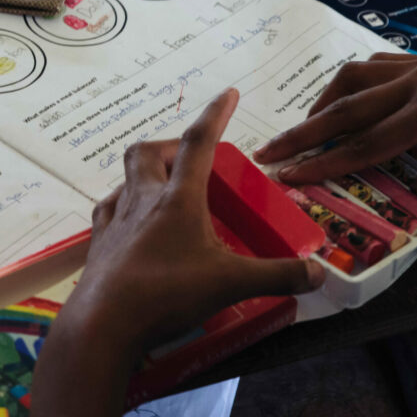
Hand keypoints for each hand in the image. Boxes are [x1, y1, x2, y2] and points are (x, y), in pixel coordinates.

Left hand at [53, 88, 324, 357]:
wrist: (104, 322)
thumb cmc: (167, 294)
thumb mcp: (231, 284)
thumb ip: (277, 275)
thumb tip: (318, 273)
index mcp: (178, 199)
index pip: (199, 142)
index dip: (215, 114)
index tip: (227, 94)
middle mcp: (143, 199)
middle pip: (149, 152)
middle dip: (171, 145)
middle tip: (193, 160)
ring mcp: (115, 219)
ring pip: (125, 177)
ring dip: (147, 174)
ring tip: (167, 190)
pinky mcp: (98, 243)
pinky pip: (108, 209)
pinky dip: (124, 205)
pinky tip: (132, 221)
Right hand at [254, 52, 416, 254]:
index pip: (363, 144)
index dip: (322, 163)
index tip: (287, 174)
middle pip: (344, 108)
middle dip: (302, 131)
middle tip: (268, 148)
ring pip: (355, 77)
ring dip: (324, 102)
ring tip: (306, 125)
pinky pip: (378, 65)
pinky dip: (355, 83)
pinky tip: (352, 98)